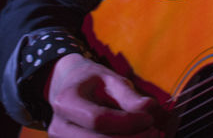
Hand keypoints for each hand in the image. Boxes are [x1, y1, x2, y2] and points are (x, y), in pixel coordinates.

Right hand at [44, 52, 166, 136]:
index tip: (149, 118)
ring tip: (148, 135)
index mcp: (65, 102)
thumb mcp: (111, 80)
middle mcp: (58, 128)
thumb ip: (129, 96)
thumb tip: (149, 108)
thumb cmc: (94, 82)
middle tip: (153, 132)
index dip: (127, 122)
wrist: (70, 88)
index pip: (98, 119)